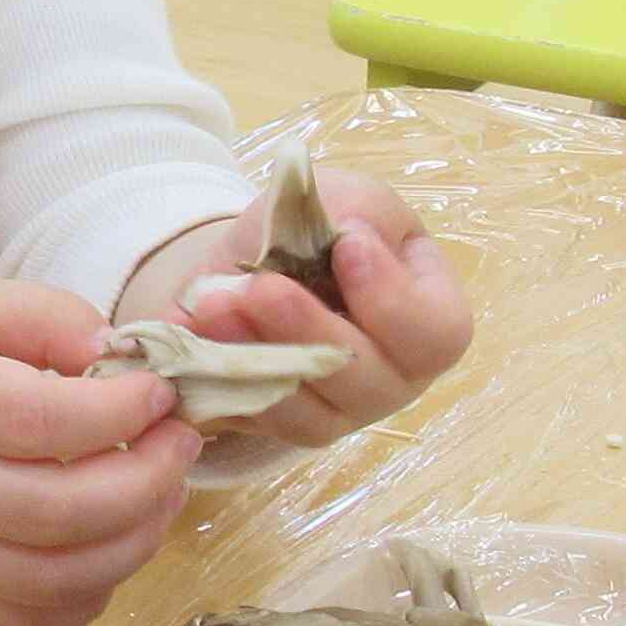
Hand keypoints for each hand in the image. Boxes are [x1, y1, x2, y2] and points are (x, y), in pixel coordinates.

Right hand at [0, 275, 197, 625]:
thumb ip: (42, 316)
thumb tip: (124, 360)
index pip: (42, 421)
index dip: (123, 411)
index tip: (162, 391)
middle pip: (56, 511)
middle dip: (147, 480)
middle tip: (181, 441)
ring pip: (51, 578)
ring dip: (134, 543)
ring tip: (162, 492)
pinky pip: (23, 619)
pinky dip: (88, 598)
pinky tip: (113, 547)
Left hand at [130, 171, 470, 478]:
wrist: (259, 260)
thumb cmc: (325, 231)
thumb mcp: (353, 199)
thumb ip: (360, 212)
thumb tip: (344, 237)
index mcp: (430, 323)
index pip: (435, 333)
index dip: (392, 298)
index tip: (347, 245)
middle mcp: (392, 380)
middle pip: (366, 381)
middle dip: (307, 330)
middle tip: (261, 287)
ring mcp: (336, 414)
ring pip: (303, 412)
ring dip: (253, 359)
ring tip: (211, 306)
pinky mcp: (275, 426)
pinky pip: (248, 420)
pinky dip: (216, 383)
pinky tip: (190, 339)